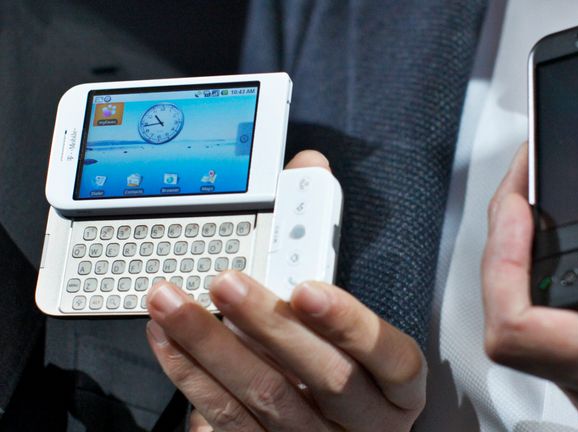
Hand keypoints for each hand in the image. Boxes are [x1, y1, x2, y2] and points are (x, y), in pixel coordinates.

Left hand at [146, 150, 425, 430]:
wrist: (327, 431)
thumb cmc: (338, 356)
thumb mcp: (343, 311)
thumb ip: (321, 242)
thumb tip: (306, 168)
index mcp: (397, 385)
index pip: (390, 356)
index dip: (350, 323)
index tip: (307, 287)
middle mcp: (365, 420)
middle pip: (324, 379)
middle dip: (270, 326)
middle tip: (227, 283)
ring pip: (265, 398)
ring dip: (211, 346)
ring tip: (172, 302)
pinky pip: (227, 422)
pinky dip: (191, 376)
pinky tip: (168, 340)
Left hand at [482, 73, 577, 430]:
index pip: (518, 333)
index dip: (503, 264)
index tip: (519, 207)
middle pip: (506, 323)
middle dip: (505, 246)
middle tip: (523, 191)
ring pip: (517, 335)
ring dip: (516, 269)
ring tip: (533, 214)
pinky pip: (540, 344)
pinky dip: (537, 294)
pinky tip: (558, 258)